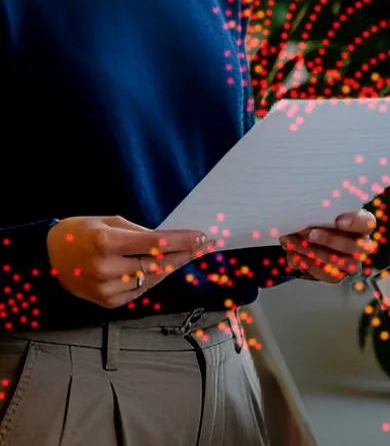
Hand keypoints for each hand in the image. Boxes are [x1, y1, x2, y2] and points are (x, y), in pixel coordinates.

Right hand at [47, 216, 214, 308]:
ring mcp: (107, 290)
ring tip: (193, 254)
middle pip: (158, 264)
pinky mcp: (108, 303)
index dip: (182, 241)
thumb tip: (168, 239)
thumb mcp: (109, 221)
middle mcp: (107, 269)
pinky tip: (169, 267)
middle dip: (186, 253)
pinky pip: (141, 291)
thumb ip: (139, 232)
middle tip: (207, 245)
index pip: (155, 244)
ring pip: (152, 279)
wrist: (47, 258)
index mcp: (107, 243)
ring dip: (175, 266)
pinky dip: (156, 278)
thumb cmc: (80, 232)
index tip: (203, 236)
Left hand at [279, 209, 375, 283]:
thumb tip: (309, 207)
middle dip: (330, 240)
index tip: (338, 220)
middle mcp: (361, 245)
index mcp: (362, 224)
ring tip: (294, 243)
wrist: (307, 233)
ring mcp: (351, 262)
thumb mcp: (323, 208)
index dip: (355, 223)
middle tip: (309, 233)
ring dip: (314, 253)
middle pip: (355, 247)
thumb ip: (322, 208)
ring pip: (340, 263)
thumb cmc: (319, 216)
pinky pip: (326, 274)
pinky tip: (294, 255)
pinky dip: (307, 264)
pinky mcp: (337, 275)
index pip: (367, 223)